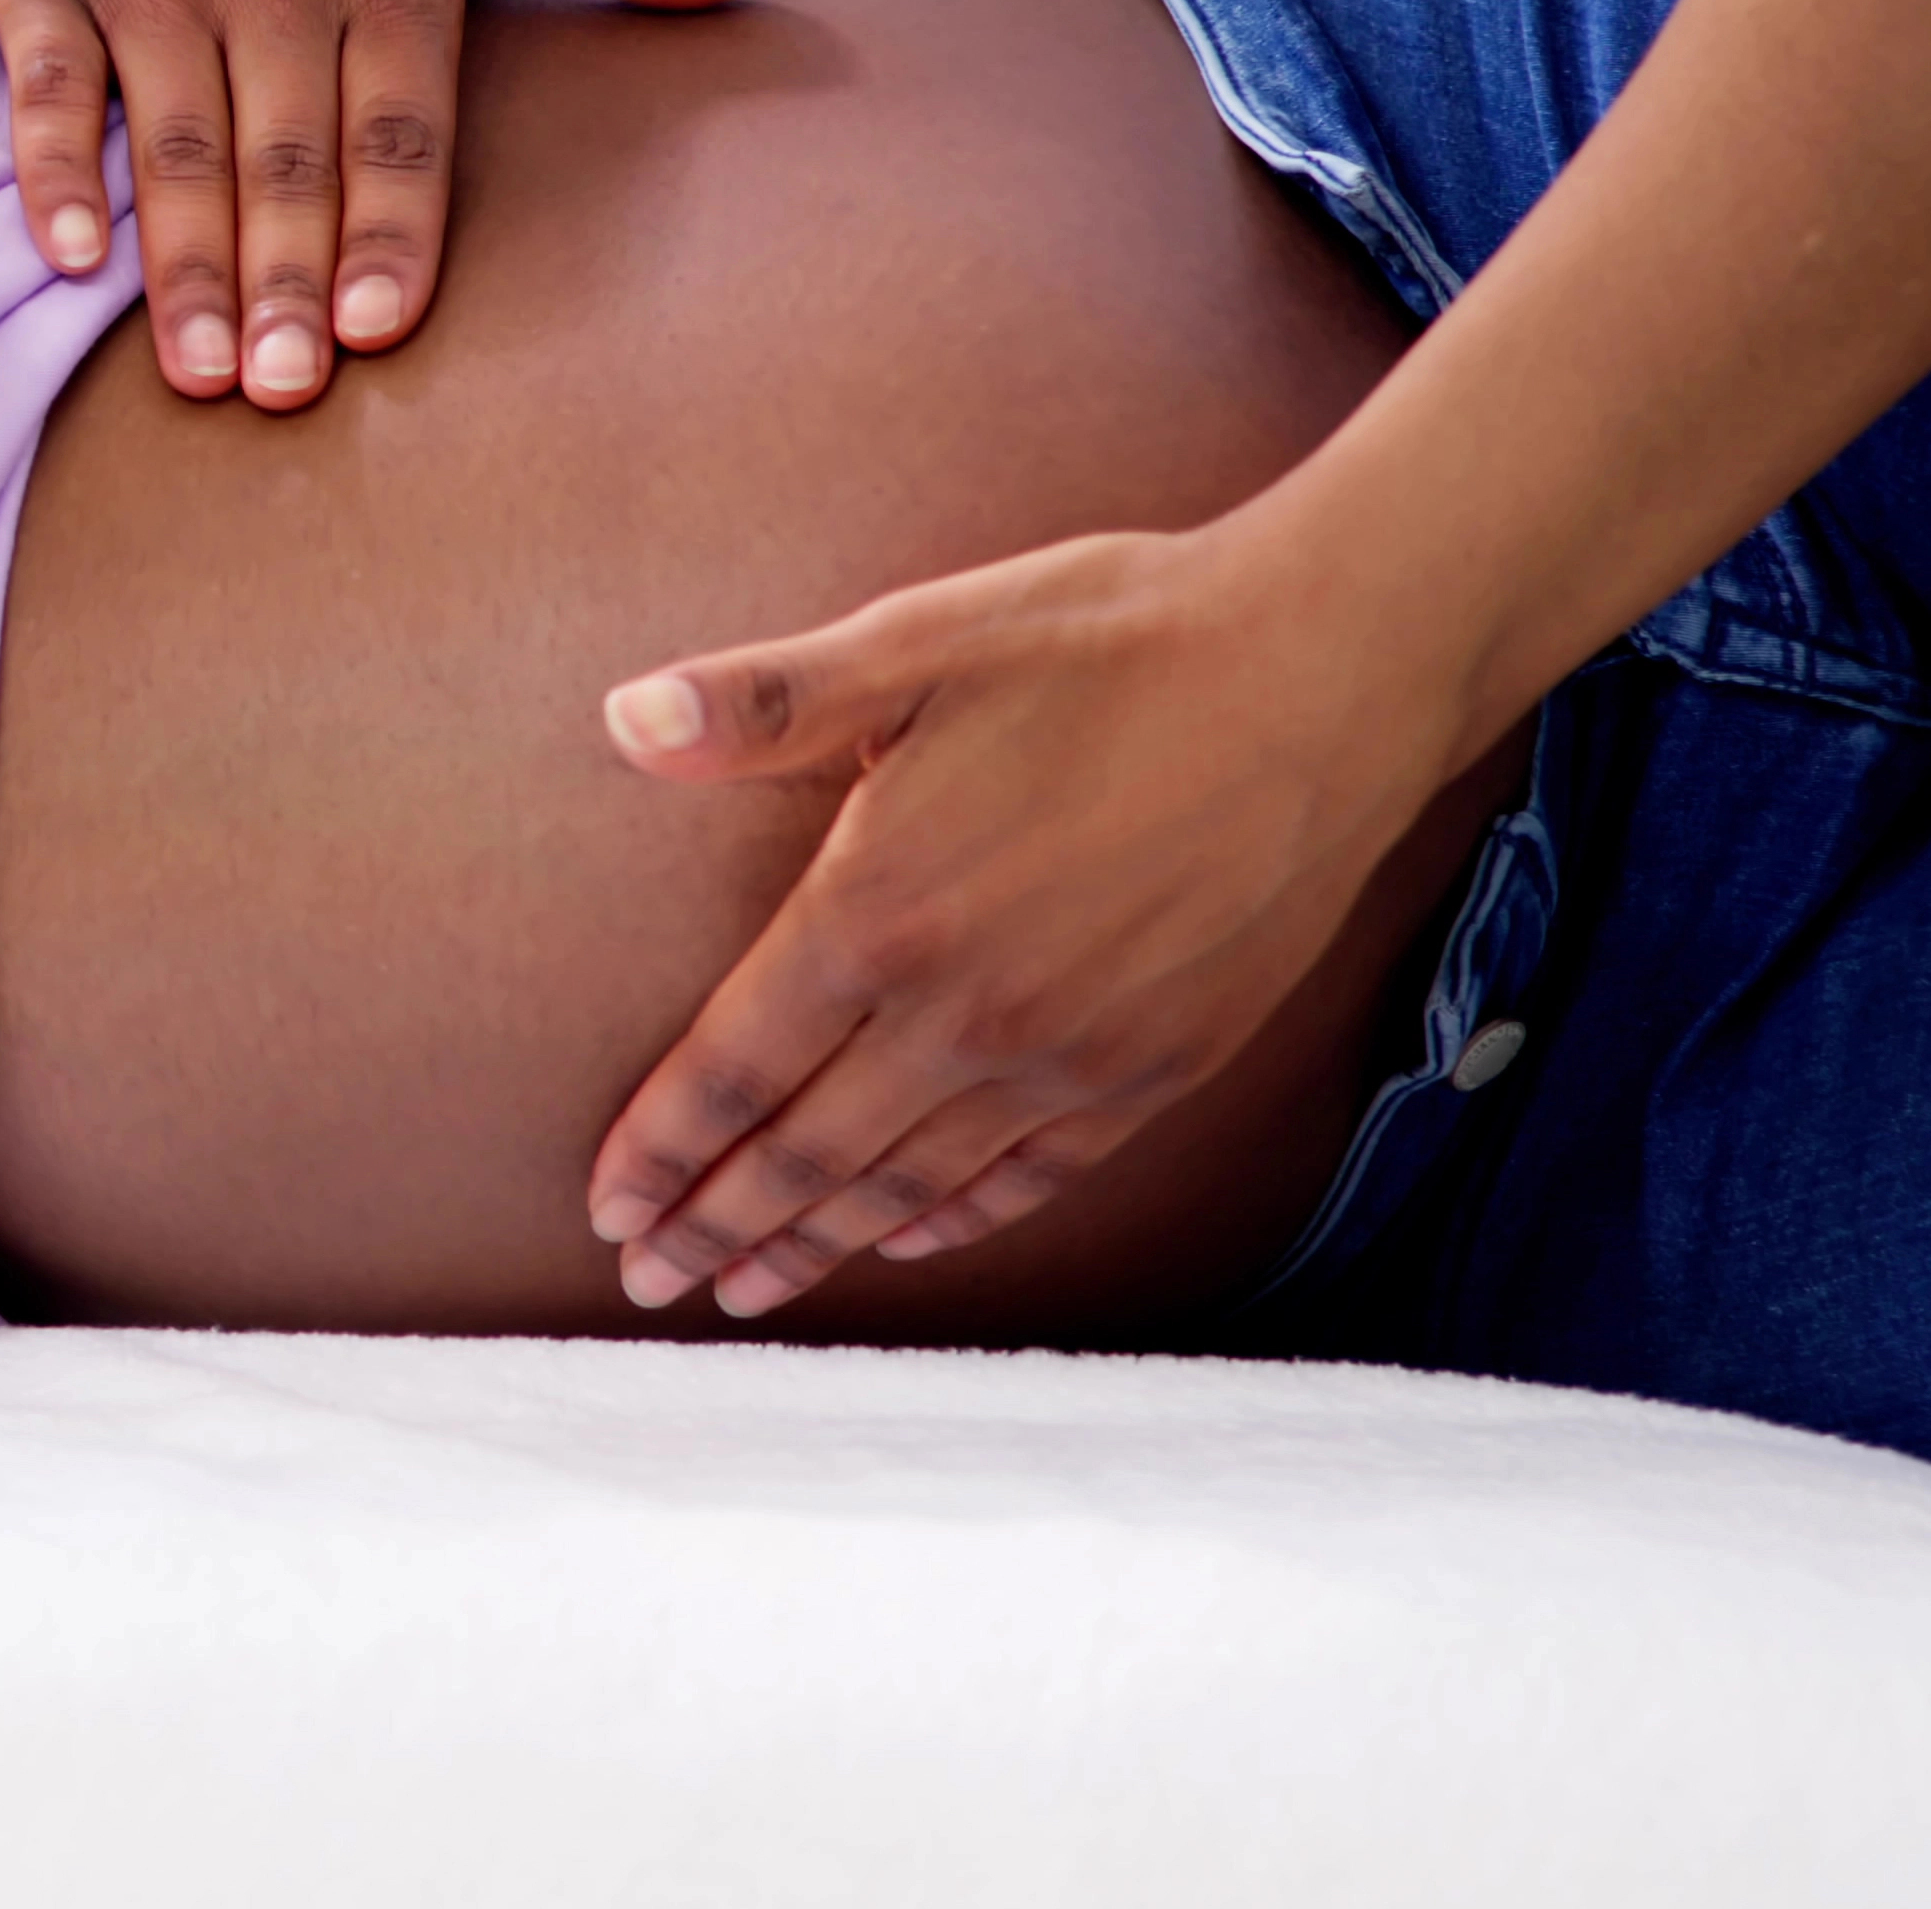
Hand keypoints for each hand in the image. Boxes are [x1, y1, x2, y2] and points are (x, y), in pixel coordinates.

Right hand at [0, 0, 775, 409]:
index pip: (399, 117)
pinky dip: (55, 168)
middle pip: (284, 146)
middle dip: (282, 276)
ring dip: (182, 261)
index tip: (376, 330)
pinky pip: (48, 80)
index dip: (388, 227)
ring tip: (201, 371)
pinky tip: (73, 258)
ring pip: (169, 134)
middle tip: (284, 392)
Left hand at [578, 523, 1480, 1318]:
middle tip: (651, 1276)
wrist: (1324, 673)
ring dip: (819, 1244)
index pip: (735, 1066)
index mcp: (881, 910)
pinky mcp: (1159, 1064)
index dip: (662, 1147)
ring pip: (912, 1184)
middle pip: (808, 1154)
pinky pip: (1033, 1174)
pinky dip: (957, 1220)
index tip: (607, 1208)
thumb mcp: (921, 641)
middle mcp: (967, 1010)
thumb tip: (625, 722)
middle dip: (717, 1224)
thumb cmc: (1113, 640)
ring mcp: (1069, 1052)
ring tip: (748, 1289)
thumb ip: (769, 703)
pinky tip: (909, 1239)